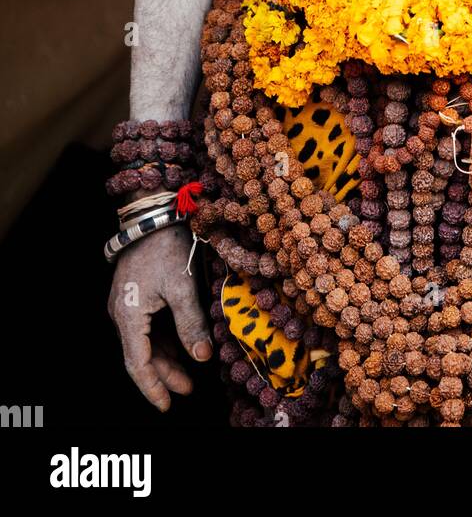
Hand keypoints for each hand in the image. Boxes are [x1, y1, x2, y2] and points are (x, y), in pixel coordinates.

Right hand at [107, 223, 212, 411]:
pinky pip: (147, 326)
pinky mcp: (135, 293)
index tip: (168, 405)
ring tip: (190, 370)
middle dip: (165, 374)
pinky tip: (183, 343)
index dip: (153, 387)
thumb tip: (202, 358)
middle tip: (189, 389)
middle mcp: (121, 313)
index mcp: (128, 316)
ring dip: (166, 357)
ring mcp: (126, 303)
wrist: (152, 213)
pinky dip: (164, 339)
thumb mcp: (183, 287)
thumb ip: (191, 325)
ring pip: (145, 341)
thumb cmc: (166, 247)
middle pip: (141, 355)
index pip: (138, 364)